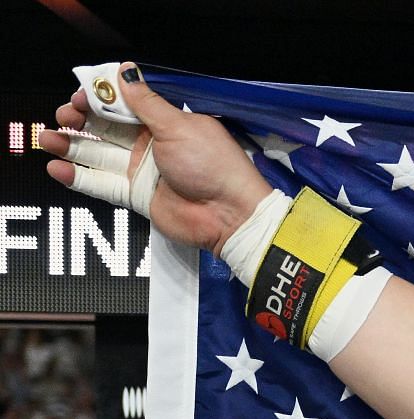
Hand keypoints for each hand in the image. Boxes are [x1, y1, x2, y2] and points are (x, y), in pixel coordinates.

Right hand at [42, 63, 272, 255]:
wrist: (231, 215)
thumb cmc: (214, 166)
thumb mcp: (179, 127)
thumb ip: (146, 103)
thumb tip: (124, 73)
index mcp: (167, 122)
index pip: (124, 105)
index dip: (100, 99)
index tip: (80, 95)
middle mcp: (152, 144)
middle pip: (106, 128)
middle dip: (80, 119)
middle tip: (63, 116)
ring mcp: (143, 171)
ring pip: (99, 154)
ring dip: (72, 145)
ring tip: (47, 138)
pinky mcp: (137, 196)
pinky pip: (102, 184)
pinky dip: (79, 177)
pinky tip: (57, 167)